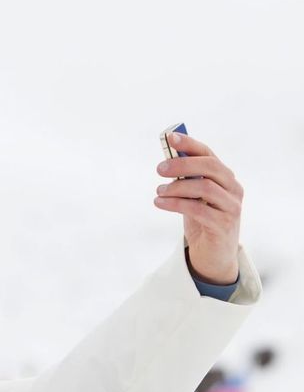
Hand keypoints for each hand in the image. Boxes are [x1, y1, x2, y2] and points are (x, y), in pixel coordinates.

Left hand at [155, 131, 242, 284]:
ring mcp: (231, 206)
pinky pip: (198, 209)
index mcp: (225, 177)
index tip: (170, 137)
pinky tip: (160, 203)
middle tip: (159, 169)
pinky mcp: (223, 224)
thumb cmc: (201, 219)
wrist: (213, 254)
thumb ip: (185, 179)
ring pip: (204, 188)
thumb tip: (167, 159)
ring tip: (158, 192)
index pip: (209, 155)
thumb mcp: (192, 196)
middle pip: (211, 167)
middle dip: (182, 164)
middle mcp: (233, 188)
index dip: (190, 145)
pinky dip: (176, 204)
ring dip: (176, 187)